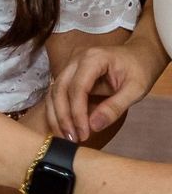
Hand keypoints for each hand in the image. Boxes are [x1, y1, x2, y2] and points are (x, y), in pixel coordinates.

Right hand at [48, 44, 167, 141]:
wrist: (139, 54)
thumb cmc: (140, 69)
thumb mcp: (136, 89)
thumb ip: (115, 107)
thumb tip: (94, 126)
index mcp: (93, 59)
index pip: (77, 88)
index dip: (77, 113)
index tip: (83, 133)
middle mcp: (75, 60)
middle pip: (59, 89)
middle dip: (63, 116)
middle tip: (72, 139)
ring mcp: (70, 66)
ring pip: (53, 92)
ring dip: (56, 116)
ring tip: (65, 137)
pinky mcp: (69, 75)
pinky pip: (57, 93)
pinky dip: (58, 111)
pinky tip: (64, 127)